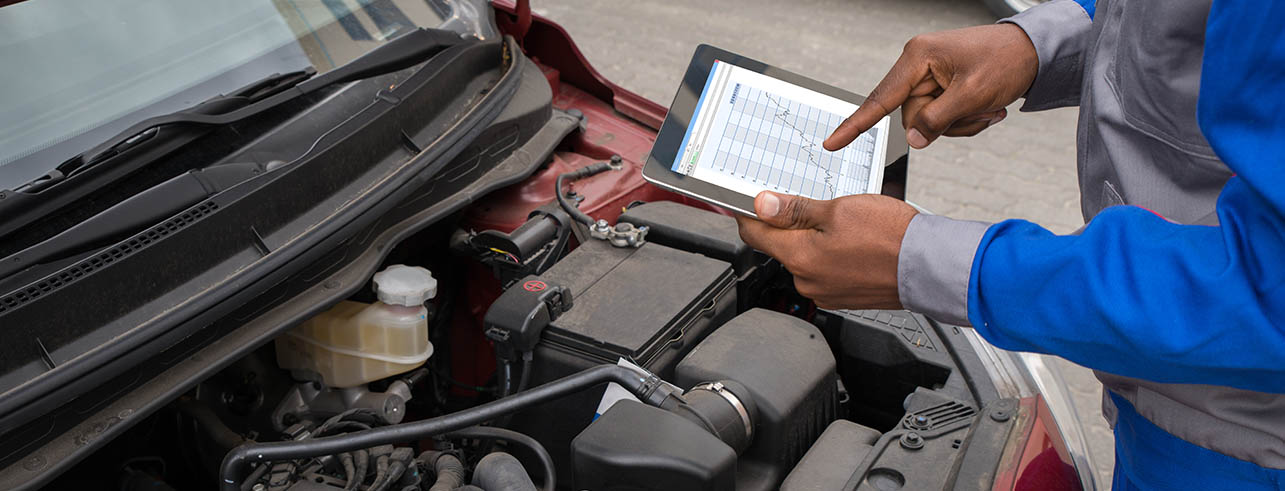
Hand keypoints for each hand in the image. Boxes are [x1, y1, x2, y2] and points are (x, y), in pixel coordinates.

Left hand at [735, 191, 918, 309]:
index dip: (749, 214)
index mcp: (799, 257)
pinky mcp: (842, 296)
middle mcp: (806, 280)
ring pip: (805, 258)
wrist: (929, 267)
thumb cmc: (891, 238)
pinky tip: (854, 243)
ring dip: (814, 240)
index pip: (755, 234)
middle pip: (781, 246)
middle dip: (789, 224)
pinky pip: (825, 271)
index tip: (749, 203)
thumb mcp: (838, 210)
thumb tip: (762, 205)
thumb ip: (795, 209)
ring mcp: (824, 292)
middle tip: (813, 205)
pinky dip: (832, 255)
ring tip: (844, 225)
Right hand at [824, 24, 1038, 150]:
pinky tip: (988, 107)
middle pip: (912, 115)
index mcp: (918, 57)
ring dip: (961, 124)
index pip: (880, 99)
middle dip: (946, 124)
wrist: (1035, 51)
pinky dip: (966, 120)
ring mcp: (930, 76)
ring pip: (929, 121)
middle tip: (979, 112)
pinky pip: (942, 117)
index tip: (832, 142)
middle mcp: (919, 64)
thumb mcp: (972, 94)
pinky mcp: (942, 85)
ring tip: (989, 108)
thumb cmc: (1007, 60)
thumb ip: (938, 120)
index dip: (855, 124)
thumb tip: (915, 140)